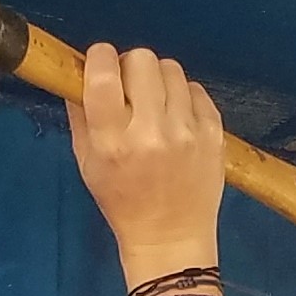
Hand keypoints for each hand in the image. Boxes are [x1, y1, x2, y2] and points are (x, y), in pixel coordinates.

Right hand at [70, 42, 226, 281]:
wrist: (170, 237)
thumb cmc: (123, 202)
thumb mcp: (87, 163)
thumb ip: (81, 114)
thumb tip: (81, 70)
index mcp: (113, 141)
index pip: (104, 73)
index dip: (101, 57)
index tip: (101, 64)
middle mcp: (151, 132)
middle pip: (142, 59)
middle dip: (131, 67)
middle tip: (130, 90)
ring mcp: (187, 132)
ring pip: (171, 69)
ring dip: (159, 80)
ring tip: (156, 105)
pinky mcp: (214, 133)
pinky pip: (196, 89)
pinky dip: (184, 97)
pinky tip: (177, 119)